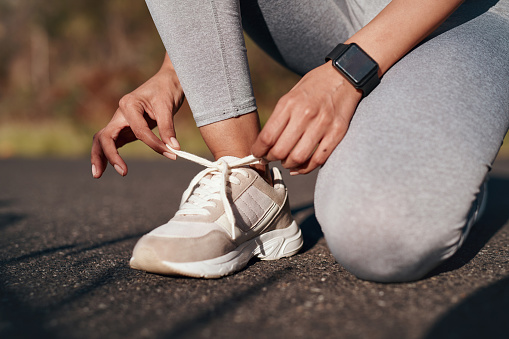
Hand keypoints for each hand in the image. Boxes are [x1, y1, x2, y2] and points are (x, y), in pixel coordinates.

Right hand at [91, 56, 183, 177]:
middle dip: (109, 155)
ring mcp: (120, 121)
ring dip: (100, 157)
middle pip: (105, 137)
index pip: (139, 131)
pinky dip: (109, 155)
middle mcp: (120, 114)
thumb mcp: (168, 107)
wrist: (167, 80)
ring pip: (103, 141)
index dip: (154, 144)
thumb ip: (168, 128)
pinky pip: (113, 142)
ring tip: (98, 175)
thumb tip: (173, 148)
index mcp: (128, 105)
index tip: (171, 153)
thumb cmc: (166, 90)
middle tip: (123, 172)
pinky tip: (106, 168)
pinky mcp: (125, 128)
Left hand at [251, 61, 361, 173]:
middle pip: (280, 150)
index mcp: (289, 104)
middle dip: (272, 158)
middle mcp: (305, 114)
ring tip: (286, 161)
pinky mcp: (337, 132)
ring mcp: (323, 124)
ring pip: (298, 157)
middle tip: (271, 158)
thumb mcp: (291, 94)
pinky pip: (319, 159)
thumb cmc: (314, 86)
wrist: (345, 74)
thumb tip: (265, 142)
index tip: (257, 154)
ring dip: (288, 164)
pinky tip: (299, 166)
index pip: (267, 136)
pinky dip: (306, 168)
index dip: (259, 150)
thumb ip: (280, 117)